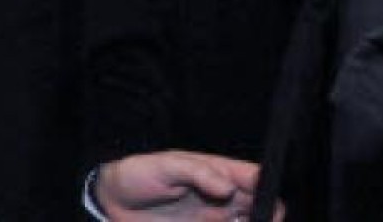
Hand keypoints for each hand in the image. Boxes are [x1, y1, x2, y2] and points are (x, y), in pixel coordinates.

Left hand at [95, 150, 257, 220]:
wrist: (111, 202)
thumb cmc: (139, 174)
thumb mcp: (167, 166)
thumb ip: (198, 173)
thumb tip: (228, 187)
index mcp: (216, 172)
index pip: (253, 177)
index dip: (267, 188)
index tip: (271, 204)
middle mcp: (221, 197)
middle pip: (259, 206)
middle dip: (268, 214)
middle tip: (262, 221)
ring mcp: (213, 218)